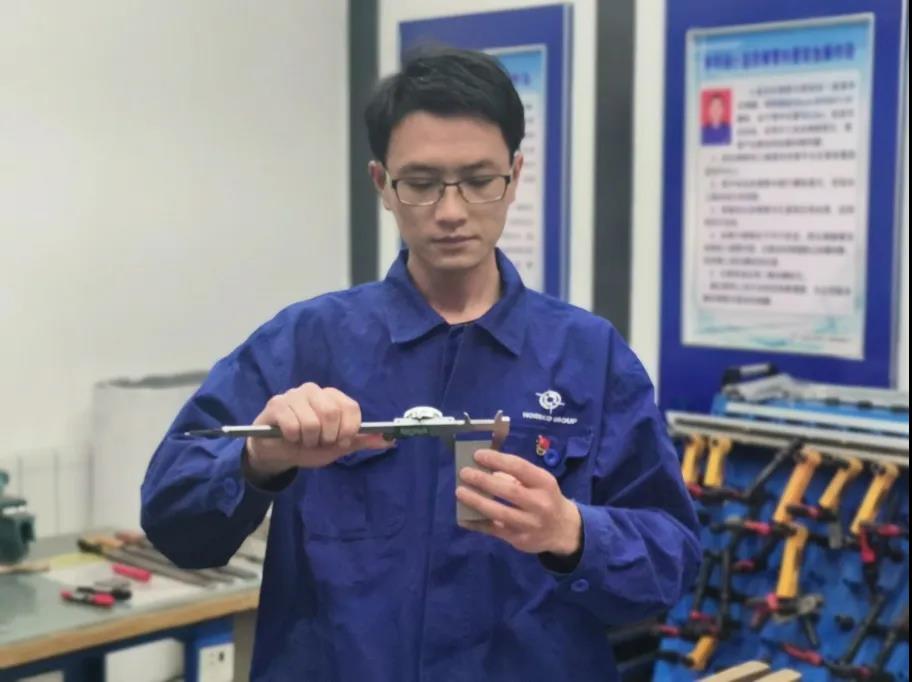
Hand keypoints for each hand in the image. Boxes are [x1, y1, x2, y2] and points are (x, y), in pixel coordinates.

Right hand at [244, 383, 388, 481]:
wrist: (277, 452)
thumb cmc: (309, 445)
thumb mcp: (337, 446)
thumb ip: (360, 441)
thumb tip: (390, 440)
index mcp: (332, 397)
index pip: (350, 407)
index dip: (349, 428)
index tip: (342, 442)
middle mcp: (314, 390)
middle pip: (332, 412)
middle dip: (329, 437)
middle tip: (320, 442)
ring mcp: (294, 395)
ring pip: (312, 422)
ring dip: (310, 440)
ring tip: (304, 440)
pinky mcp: (276, 404)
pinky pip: (292, 425)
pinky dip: (294, 438)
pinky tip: (289, 437)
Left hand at [456, 449, 581, 555]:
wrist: (564, 530)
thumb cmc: (546, 498)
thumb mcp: (540, 482)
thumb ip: (516, 476)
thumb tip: (484, 469)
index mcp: (545, 483)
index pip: (519, 467)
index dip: (497, 460)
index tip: (477, 455)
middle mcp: (540, 504)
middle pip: (508, 491)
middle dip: (483, 481)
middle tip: (464, 473)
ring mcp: (530, 524)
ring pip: (499, 513)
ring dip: (476, 501)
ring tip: (460, 492)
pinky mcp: (520, 540)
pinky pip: (494, 531)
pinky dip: (477, 523)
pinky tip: (463, 517)